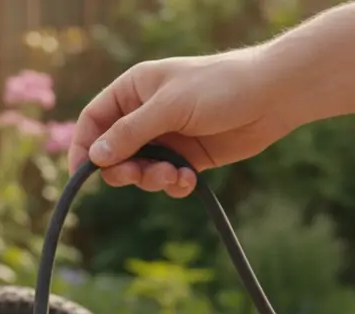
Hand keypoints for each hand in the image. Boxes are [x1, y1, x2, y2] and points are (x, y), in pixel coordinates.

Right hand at [67, 49, 289, 197]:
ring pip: (140, 171)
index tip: (83, 174)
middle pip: (114, 152)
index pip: (94, 120)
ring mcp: (167, 138)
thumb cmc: (219, 88)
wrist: (271, 96)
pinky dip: (173, 185)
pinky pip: (167, 180)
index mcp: (133, 90)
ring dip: (152, 180)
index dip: (84, 146)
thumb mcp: (169, 107)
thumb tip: (96, 157)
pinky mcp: (188, 158)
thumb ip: (131, 133)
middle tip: (140, 176)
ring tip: (175, 176)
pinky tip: (190, 181)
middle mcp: (145, 114)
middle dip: (125, 170)